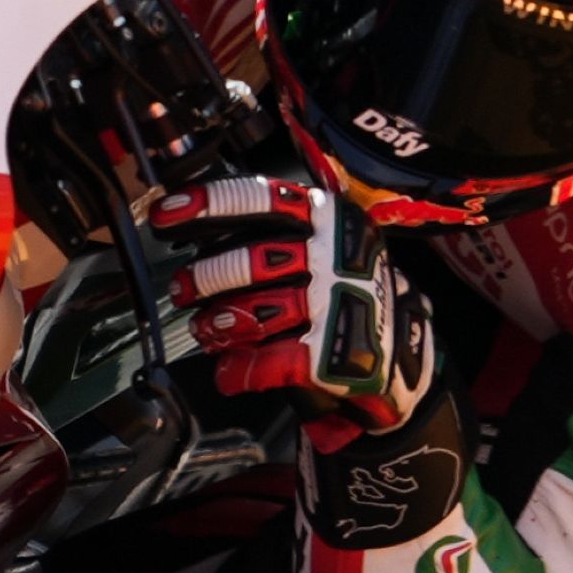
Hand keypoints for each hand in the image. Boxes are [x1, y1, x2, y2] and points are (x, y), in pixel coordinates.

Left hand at [149, 173, 437, 428]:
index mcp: (329, 216)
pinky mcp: (338, 353)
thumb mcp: (325, 243)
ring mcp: (340, 302)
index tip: (166, 214)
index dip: (209, 204)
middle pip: (253, 259)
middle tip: (183, 290)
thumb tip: (198, 228)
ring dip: (219, 323)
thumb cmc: (348, 292)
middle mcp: (337, 254)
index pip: (262, 198)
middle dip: (206, 277)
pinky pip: (272, 361)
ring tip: (206, 331)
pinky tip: (230, 374)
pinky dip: (241, 370)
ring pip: (258, 309)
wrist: (405, 356)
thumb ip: (273, 230)